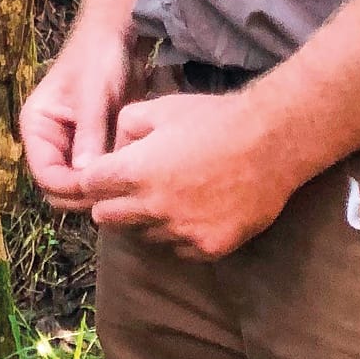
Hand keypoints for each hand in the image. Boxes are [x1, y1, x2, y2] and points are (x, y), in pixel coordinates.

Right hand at [20, 19, 133, 208]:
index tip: (104, 188)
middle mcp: (48, 142)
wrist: (117, 37)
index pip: (45, 176)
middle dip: (85, 195)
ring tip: (128, 186)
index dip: (72, 188)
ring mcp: (68, 147)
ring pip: (77, 188)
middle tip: (120, 192)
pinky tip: (132, 179)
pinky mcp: (90, 148)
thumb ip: (89, 133)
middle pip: (58, 189)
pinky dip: (109, 182)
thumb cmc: (99, 59)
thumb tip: (88, 175)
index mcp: (36, 127)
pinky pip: (95, 176)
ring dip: (98, 191)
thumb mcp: (94, 94)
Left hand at [77, 91, 298, 260]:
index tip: (103, 174)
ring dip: (145, 220)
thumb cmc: (212, 119)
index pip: (88, 188)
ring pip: (142, 236)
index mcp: (135, 171)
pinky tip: (193, 210)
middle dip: (110, 201)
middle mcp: (153, 207)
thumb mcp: (158, 109)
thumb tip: (111, 151)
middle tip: (130, 187)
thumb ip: (123, 128)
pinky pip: (177, 249)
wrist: (271, 143)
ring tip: (168, 196)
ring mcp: (182, 231)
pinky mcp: (209, 248)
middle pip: (106, 218)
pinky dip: (177, 234)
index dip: (93, 179)